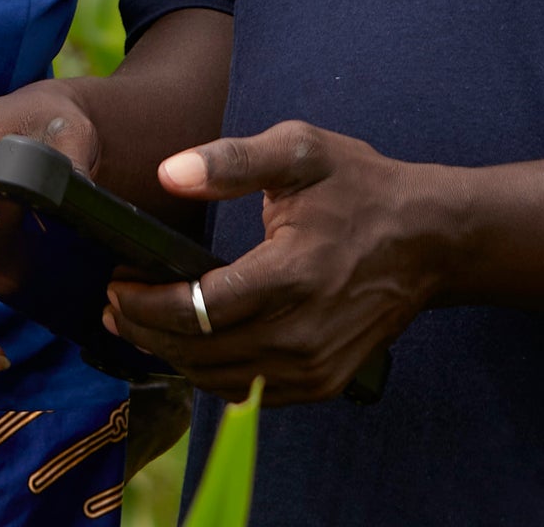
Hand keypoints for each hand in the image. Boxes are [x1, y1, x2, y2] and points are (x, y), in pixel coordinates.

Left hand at [104, 120, 448, 403]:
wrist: (430, 239)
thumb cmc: (361, 188)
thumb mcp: (300, 150)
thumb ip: (231, 159)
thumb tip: (170, 173)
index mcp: (293, 273)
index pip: (197, 307)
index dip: (146, 302)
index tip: (116, 282)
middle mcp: (304, 332)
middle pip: (200, 351)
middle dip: (145, 331)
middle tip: (114, 305)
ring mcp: (317, 366)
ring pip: (219, 379)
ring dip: (171, 357)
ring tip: (139, 325)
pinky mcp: (325, 383)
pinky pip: (250, 393)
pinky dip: (210, 374)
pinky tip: (188, 347)